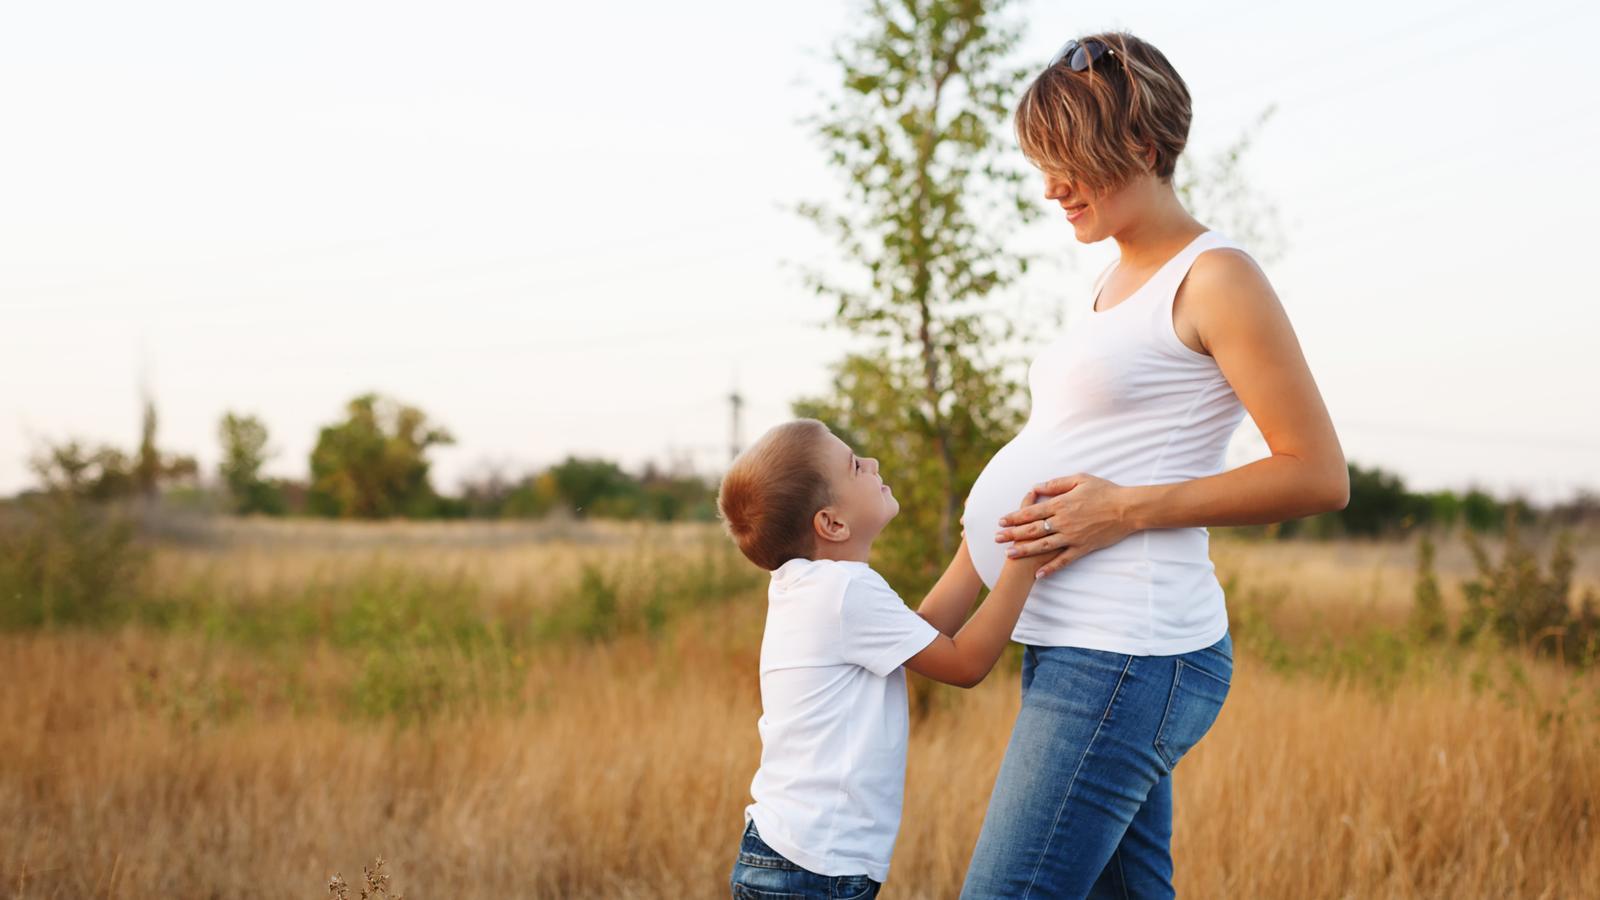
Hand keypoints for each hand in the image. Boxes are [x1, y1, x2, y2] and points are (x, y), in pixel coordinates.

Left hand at [994, 474, 1134, 578]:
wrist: (1127, 508)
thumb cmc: (1105, 491)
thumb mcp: (1080, 479)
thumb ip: (1056, 483)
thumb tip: (1036, 486)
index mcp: (1061, 504)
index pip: (1031, 512)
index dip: (1014, 517)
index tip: (1001, 521)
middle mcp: (1063, 521)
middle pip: (1032, 529)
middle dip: (1012, 534)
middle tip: (996, 539)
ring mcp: (1073, 536)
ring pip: (1043, 545)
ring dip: (1025, 550)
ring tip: (1009, 555)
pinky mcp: (1083, 548)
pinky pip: (1064, 560)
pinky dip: (1051, 568)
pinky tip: (1039, 574)